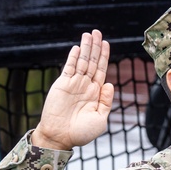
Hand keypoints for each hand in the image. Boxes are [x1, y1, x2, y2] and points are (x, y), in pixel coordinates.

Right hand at [32, 30, 113, 149]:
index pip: (101, 70)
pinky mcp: (62, 85)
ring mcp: (74, 84)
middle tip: (98, 32)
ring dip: (86, 48)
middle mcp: (85, 86)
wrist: (61, 137)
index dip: (104, 57)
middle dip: (96, 47)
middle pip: (92, 62)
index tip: (106, 44)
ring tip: (89, 34)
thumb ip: (106, 101)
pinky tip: (78, 47)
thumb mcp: (100, 119)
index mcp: (96, 93)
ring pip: (81, 62)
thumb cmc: (81, 132)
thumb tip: (109, 83)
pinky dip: (73, 57)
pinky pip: (69, 68)